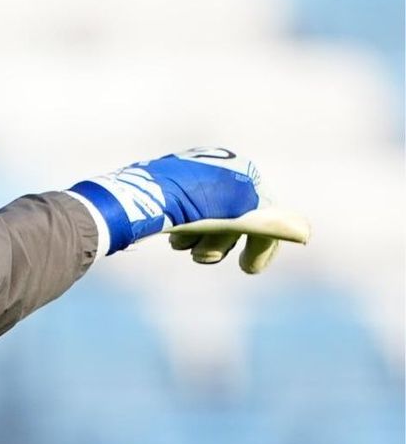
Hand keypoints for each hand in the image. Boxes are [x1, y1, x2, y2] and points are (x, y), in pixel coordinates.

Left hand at [72, 149, 308, 271]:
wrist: (137, 198)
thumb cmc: (190, 205)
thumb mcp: (235, 213)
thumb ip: (270, 224)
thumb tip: (305, 232)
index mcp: (242, 173)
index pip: (267, 216)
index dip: (261, 247)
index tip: (247, 270)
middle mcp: (222, 174)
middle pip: (238, 225)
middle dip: (222, 245)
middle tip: (201, 256)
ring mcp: (196, 184)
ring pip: (212, 228)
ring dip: (202, 244)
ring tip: (183, 246)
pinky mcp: (172, 196)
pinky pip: (190, 223)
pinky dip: (186, 238)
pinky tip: (173, 239)